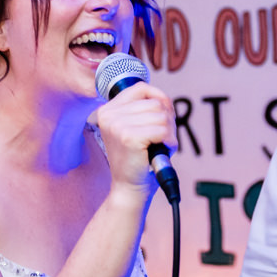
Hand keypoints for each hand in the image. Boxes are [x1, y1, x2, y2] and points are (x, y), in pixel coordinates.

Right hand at [93, 80, 175, 204]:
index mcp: (107, 110)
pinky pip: (163, 130)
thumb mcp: (135, 128)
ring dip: (169, 132)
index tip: (164, 115)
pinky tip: (162, 150)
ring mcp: (117, 125)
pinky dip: (170, 141)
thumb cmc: (138, 158)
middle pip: (155, 102)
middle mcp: (109, 115)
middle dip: (167, 120)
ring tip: (160, 145)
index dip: (159, 98)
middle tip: (161, 139)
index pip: (141, 88)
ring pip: (161, 115)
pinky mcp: (129, 137)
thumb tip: (164, 99)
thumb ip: (144, 109)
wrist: (129, 187)